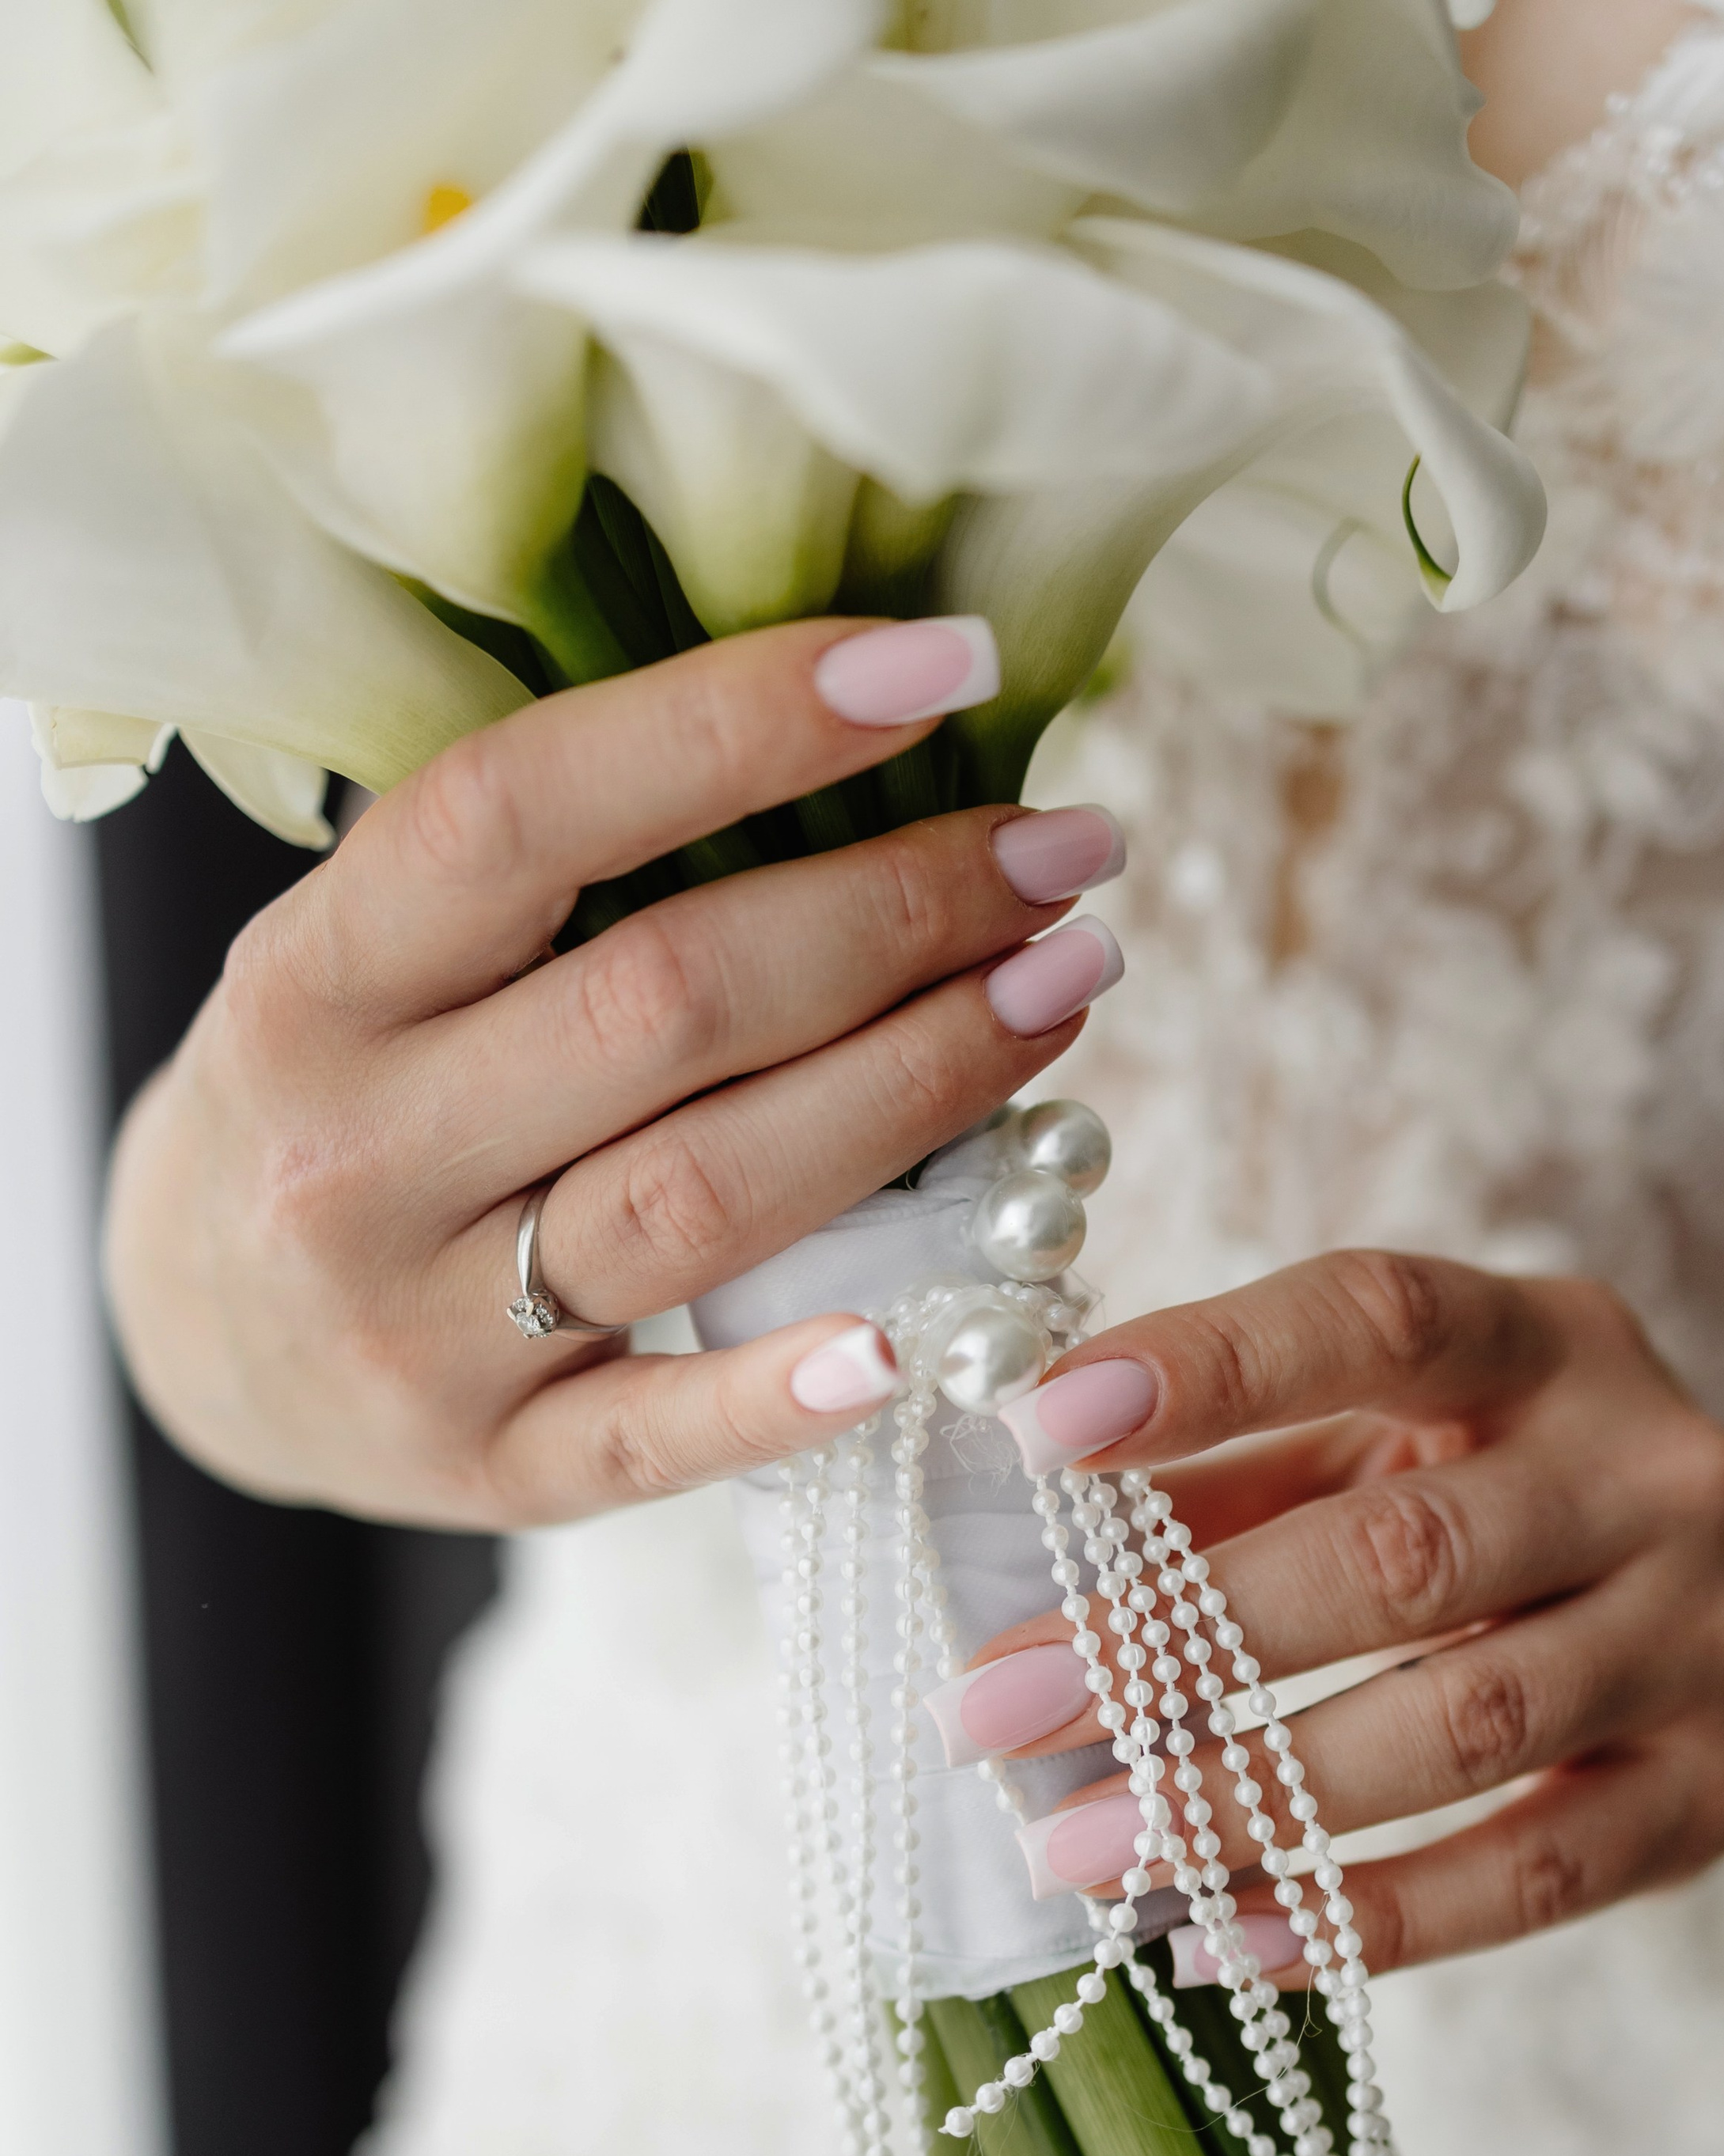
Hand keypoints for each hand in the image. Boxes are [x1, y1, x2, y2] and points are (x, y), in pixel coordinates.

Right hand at [105, 615, 1125, 1526]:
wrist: (204, 1342)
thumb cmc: (341, 1102)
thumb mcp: (369, 960)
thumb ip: (544, 874)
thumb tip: (843, 729)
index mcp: (310, 981)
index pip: (524, 813)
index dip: (740, 721)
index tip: (942, 664)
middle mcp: (352, 1155)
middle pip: (668, 1005)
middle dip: (901, 915)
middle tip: (1067, 858)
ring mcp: (418, 1331)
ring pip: (708, 1197)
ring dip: (919, 1087)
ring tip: (1062, 993)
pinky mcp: (489, 1471)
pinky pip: (667, 1433)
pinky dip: (798, 1383)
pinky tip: (930, 1321)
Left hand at [940, 1253, 1723, 1975]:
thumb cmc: (1495, 1506)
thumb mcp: (1383, 1444)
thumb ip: (1225, 1479)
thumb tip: (1014, 1546)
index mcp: (1547, 1343)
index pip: (1376, 1321)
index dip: (1209, 1368)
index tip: (1034, 1429)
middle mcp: (1646, 1475)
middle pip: (1398, 1556)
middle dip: (1171, 1641)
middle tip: (991, 1712)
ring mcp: (1696, 1640)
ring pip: (1458, 1729)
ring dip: (1242, 1799)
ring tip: (1075, 1849)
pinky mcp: (1706, 1797)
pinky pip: (1526, 1880)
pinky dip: (1364, 1922)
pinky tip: (1219, 1943)